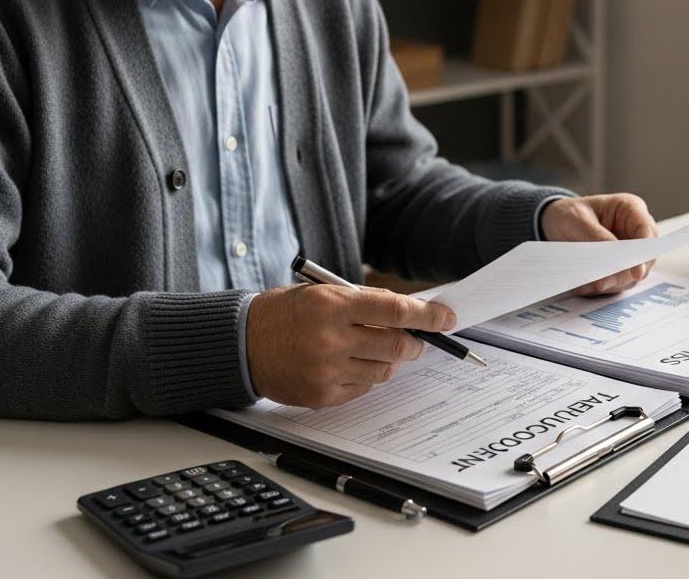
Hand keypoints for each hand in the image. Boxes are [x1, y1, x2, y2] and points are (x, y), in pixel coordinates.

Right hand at [245, 284, 454, 407]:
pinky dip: (365, 377)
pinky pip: (363, 389)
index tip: (446, 319)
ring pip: (384, 371)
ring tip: (371, 350)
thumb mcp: (321, 293)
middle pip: (396, 346)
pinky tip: (347, 365)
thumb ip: (364, 302)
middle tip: (417, 341)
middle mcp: (330, 338)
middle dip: (414, 343)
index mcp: (331, 305)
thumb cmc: (285, 313)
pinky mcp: (321, 395)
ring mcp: (326, 370)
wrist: (241, 344)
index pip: (394, 311)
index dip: (427, 316)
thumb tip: (410, 313)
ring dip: (389, 362)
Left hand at [540, 193, 657, 295]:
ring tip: (587, 286)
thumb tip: (615, 258)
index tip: (636, 271)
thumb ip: (598, 237)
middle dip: (625, 273)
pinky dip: (602, 287)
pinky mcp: (619, 267)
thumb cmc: (569, 213)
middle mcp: (634, 231)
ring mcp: (629, 252)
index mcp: (631, 210)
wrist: (554, 223)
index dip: (644, 252)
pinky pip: (617, 283)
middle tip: (602, 283)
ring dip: (612, 283)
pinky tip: (584, 287)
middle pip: (645, 259)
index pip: (647, 231)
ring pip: (632, 275)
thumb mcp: (578, 220)